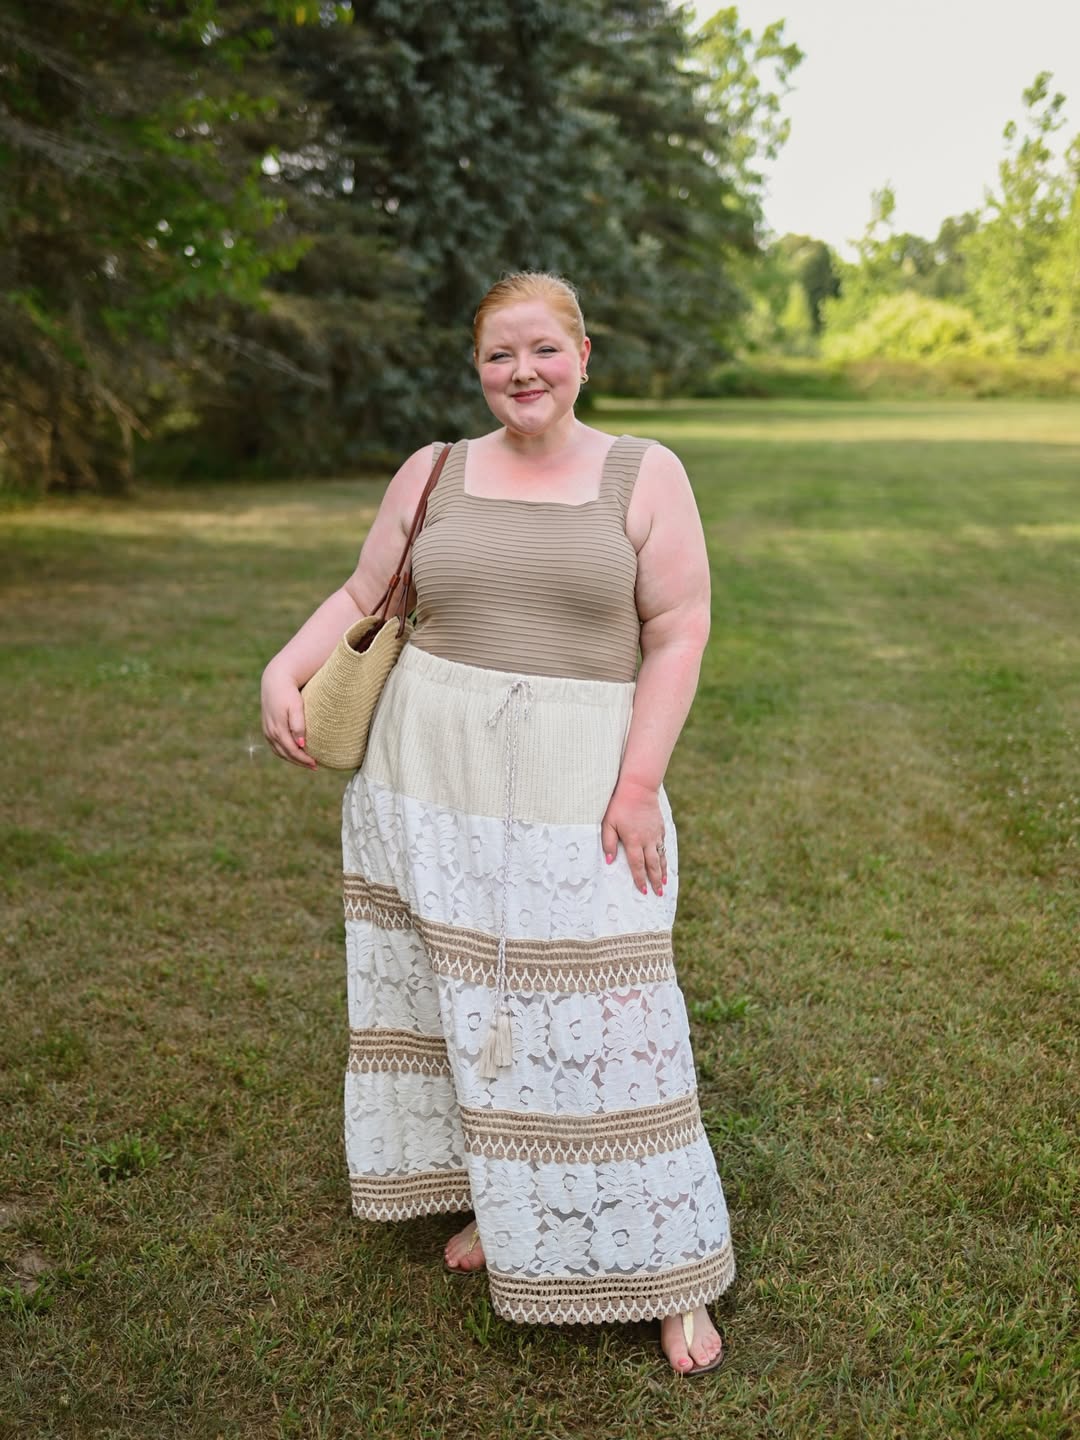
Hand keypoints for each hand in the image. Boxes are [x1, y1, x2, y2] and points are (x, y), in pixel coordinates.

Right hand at [261, 663, 316, 768]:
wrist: (275, 680)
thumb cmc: (288, 693)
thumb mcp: (296, 707)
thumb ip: (298, 725)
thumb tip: (301, 744)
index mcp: (278, 729)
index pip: (292, 751)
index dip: (304, 760)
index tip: (316, 764)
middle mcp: (270, 733)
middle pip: (285, 754)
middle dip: (300, 762)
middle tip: (314, 766)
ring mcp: (267, 731)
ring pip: (279, 751)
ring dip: (292, 758)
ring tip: (306, 762)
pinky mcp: (266, 727)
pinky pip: (275, 746)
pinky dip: (285, 752)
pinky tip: (294, 752)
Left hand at [601, 778, 666, 894]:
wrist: (638, 788)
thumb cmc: (619, 805)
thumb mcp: (608, 823)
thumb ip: (608, 842)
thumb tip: (610, 861)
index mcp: (633, 841)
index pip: (637, 865)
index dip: (640, 879)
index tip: (642, 890)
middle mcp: (647, 840)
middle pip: (652, 865)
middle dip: (655, 880)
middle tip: (658, 893)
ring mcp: (655, 834)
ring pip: (661, 856)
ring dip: (662, 871)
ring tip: (663, 883)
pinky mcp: (660, 827)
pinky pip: (663, 845)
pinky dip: (664, 856)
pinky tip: (664, 862)